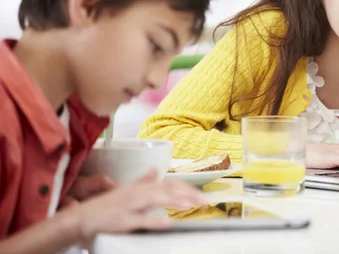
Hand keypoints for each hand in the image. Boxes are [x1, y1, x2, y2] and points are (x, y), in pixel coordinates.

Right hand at [63, 168, 205, 243]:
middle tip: (204, 201)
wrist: (80, 219)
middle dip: (187, 194)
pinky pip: (139, 219)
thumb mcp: (126, 190)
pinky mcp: (121, 220)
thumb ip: (143, 181)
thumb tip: (156, 169)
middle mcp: (137, 193)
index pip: (169, 184)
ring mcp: (129, 206)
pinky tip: (167, 222)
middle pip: (166, 190)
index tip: (201, 194)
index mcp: (141, 187)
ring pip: (155, 200)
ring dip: (174, 201)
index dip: (187, 188)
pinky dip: (153, 220)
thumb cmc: (105, 207)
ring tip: (190, 205)